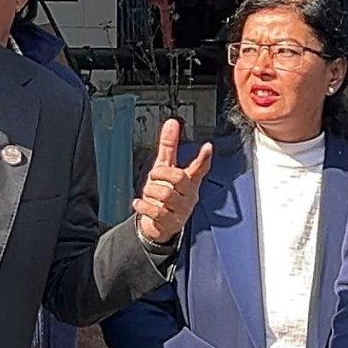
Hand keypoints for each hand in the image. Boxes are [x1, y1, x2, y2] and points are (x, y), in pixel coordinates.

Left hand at [133, 117, 215, 244]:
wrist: (159, 225)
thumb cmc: (164, 193)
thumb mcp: (165, 168)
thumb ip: (169, 146)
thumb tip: (172, 122)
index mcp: (190, 181)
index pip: (200, 168)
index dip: (204, 158)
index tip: (208, 147)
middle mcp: (189, 195)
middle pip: (179, 178)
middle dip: (161, 173)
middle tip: (154, 176)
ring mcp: (181, 210)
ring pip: (166, 194)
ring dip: (150, 190)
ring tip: (148, 193)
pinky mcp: (171, 223)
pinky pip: (157, 211)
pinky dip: (144, 205)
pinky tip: (139, 202)